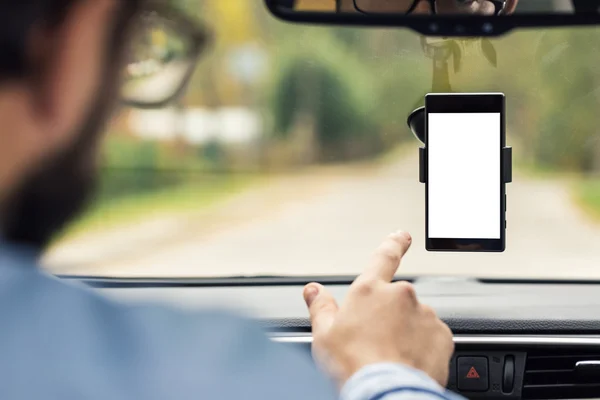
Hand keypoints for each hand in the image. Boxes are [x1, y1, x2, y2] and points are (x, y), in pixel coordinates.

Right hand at [302, 231, 453, 387]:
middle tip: (376, 343)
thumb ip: (320, 307)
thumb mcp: (324, 335)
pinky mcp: (442, 336)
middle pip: (396, 300)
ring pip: (415, 319)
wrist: (385, 394)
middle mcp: (401, 295)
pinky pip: (432, 337)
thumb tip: (313, 290)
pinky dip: (422, 347)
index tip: (403, 235)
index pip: (384, 257)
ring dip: (406, 332)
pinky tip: (408, 363)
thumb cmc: (352, 366)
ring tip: (391, 358)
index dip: (393, 243)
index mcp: (370, 290)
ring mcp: (424, 314)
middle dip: (389, 316)